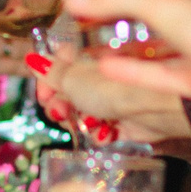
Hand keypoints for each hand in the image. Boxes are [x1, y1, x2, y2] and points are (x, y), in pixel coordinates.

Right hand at [36, 41, 190, 144]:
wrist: (158, 108)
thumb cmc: (118, 86)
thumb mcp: (74, 79)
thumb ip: (52, 73)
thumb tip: (33, 60)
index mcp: (89, 57)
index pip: (61, 65)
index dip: (47, 79)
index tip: (42, 91)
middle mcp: (103, 76)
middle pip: (71, 91)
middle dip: (59, 103)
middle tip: (57, 110)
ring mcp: (116, 100)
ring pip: (86, 113)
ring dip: (77, 120)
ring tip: (79, 122)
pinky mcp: (129, 123)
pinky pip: (106, 130)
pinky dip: (101, 133)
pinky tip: (102, 133)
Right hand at [64, 0, 190, 130]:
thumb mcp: (163, 4)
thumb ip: (116, 0)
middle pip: (176, 8)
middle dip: (139, 9)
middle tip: (106, 6)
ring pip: (167, 45)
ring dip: (132, 44)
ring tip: (98, 38)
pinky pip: (165, 74)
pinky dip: (136, 70)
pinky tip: (106, 66)